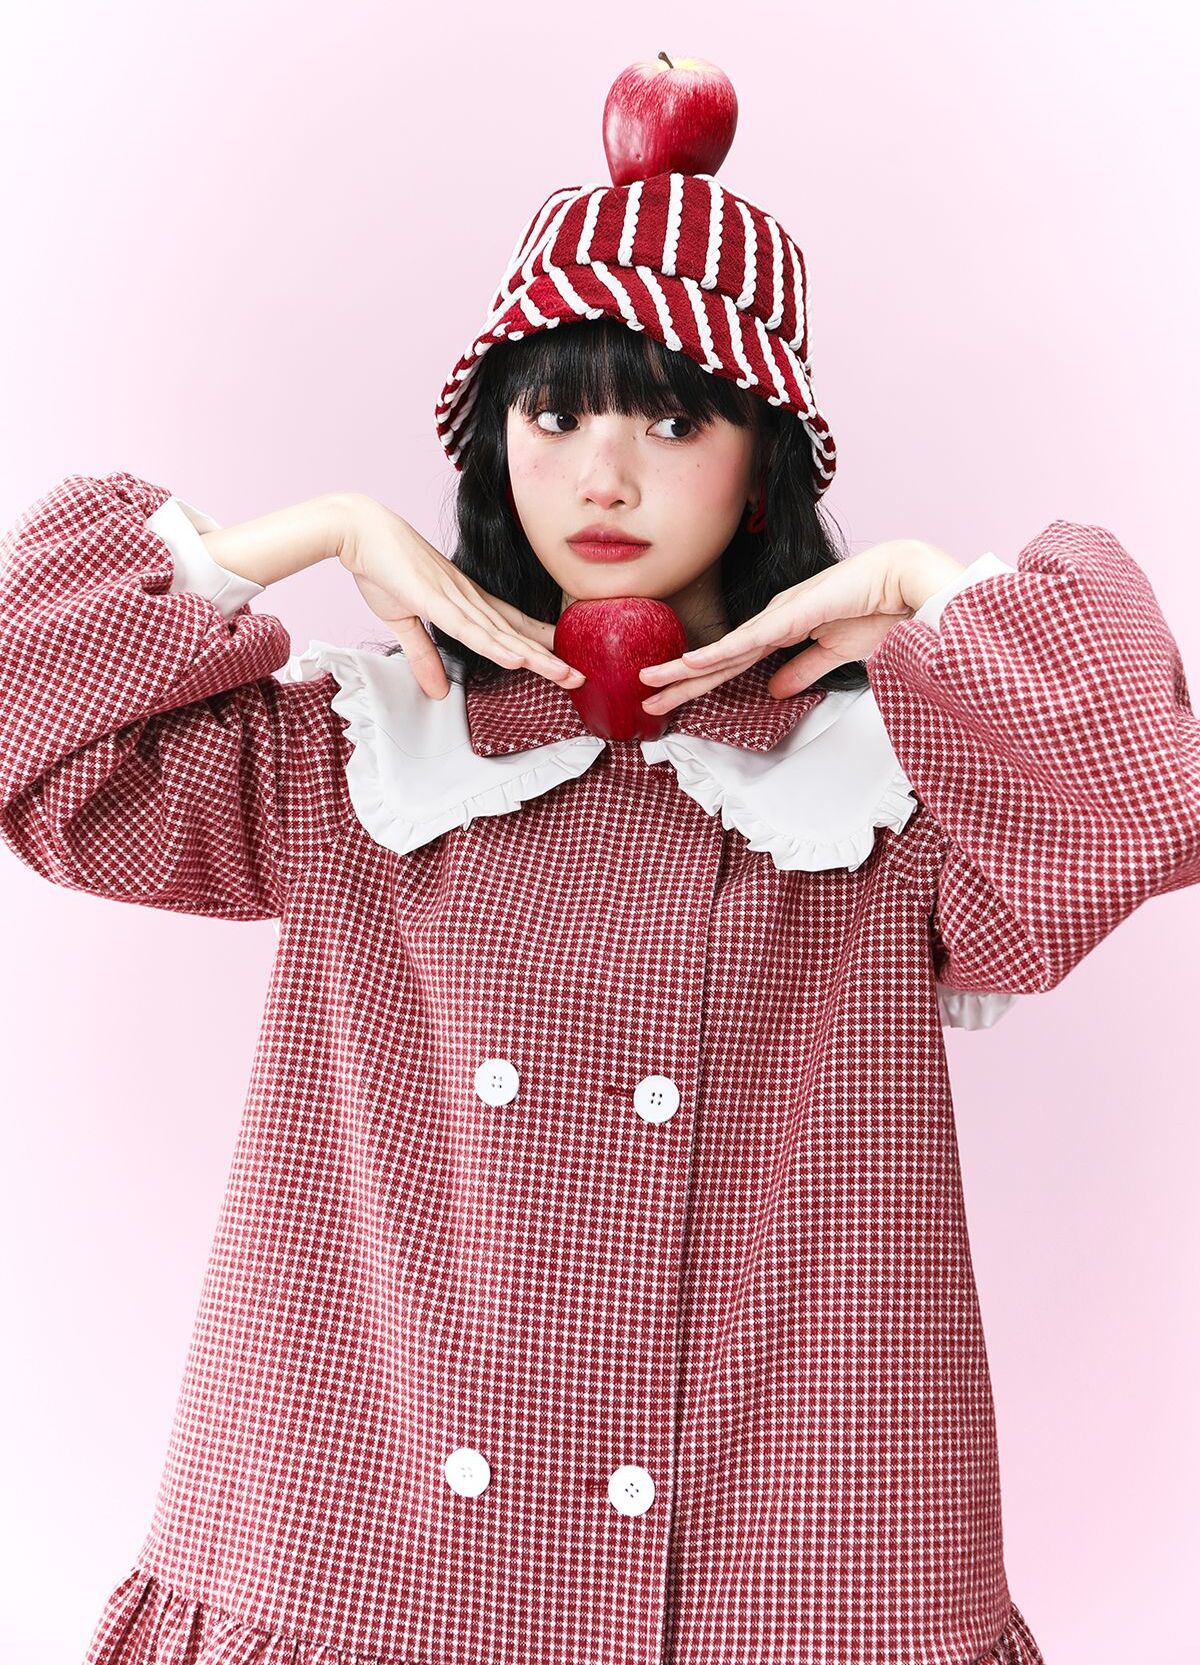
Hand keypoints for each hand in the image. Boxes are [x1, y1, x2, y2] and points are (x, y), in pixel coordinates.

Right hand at [337, 495, 584, 700]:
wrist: (357, 529)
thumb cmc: (381, 567)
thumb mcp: (403, 620)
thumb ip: (423, 656)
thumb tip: (437, 691)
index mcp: (463, 600)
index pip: (509, 626)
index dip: (538, 644)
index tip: (565, 660)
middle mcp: (467, 598)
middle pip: (515, 633)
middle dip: (549, 657)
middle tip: (581, 677)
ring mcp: (453, 598)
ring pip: (501, 634)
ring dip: (534, 656)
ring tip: (564, 675)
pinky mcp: (432, 599)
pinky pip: (468, 628)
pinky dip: (494, 645)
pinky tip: (518, 658)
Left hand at [638, 539, 964, 715]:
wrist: (906, 583)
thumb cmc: (879, 611)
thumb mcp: (833, 655)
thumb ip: (802, 672)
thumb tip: (773, 692)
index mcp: (780, 630)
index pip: (730, 663)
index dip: (698, 681)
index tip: (670, 699)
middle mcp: (771, 621)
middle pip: (716, 658)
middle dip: (679, 680)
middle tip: (644, 698)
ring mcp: (779, 615)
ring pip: (723, 649)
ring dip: (685, 668)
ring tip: (650, 682)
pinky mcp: (793, 614)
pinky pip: (749, 640)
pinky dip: (720, 653)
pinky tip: (692, 663)